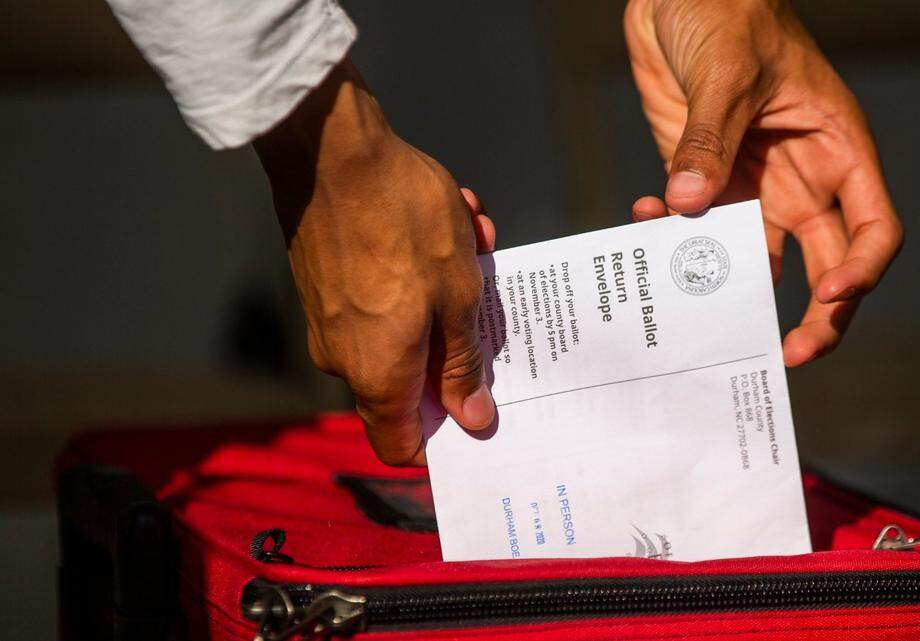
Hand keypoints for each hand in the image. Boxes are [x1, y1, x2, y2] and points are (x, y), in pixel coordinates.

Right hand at [254, 60, 496, 464]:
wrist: (330, 148)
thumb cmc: (401, 218)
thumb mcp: (457, 294)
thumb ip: (463, 364)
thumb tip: (470, 420)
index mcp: (378, 374)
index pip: (402, 445)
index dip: (441, 440)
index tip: (476, 414)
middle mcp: (344, 358)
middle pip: (410, 380)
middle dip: (457, 339)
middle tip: (488, 293)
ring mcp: (328, 320)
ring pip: (404, 324)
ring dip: (445, 291)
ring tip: (473, 235)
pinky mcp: (325, 285)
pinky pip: (381, 295)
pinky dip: (416, 269)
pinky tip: (446, 221)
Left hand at [624, 0, 902, 365]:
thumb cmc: (729, 11)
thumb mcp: (728, 70)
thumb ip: (709, 139)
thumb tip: (687, 207)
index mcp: (836, 149)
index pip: (873, 227)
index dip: (861, 270)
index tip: (830, 295)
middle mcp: (802, 178)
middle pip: (825, 263)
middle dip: (814, 316)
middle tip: (783, 356)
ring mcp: (753, 184)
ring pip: (757, 260)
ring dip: (731, 289)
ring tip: (702, 314)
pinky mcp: (704, 180)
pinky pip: (695, 231)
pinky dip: (671, 239)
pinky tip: (645, 222)